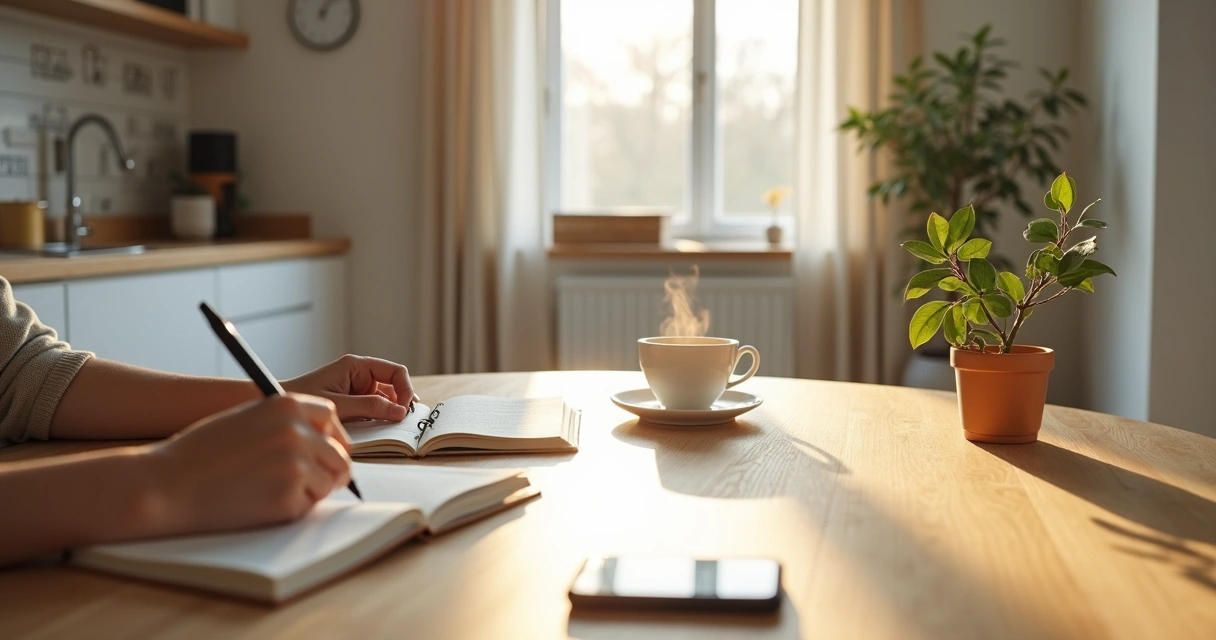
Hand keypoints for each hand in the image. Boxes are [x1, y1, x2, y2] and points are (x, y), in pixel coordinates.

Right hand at [146, 394, 352, 534]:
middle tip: (310, 482)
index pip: (330, 418)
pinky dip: (292, 509)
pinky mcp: (289, 497)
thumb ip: (284, 424)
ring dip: (311, 490)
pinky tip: (260, 504)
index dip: (331, 437)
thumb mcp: (246, 419)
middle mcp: (297, 431)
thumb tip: (322, 441)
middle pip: (340, 453)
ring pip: (329, 482)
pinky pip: (308, 506)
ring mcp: (296, 465)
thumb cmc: (199, 454)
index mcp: (286, 405)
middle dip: (329, 470)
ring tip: (272, 491)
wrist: (167, 484)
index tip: (326, 450)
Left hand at [283, 355, 416, 422]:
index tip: (406, 409)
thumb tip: (400, 411)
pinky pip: (375, 406)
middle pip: (394, 385)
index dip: (405, 389)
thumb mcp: (339, 405)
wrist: (277, 402)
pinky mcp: (354, 401)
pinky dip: (382, 416)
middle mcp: (360, 374)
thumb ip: (370, 407)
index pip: (395, 372)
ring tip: (396, 426)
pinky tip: (383, 427)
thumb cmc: (303, 400)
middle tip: (405, 421)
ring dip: (392, 410)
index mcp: (356, 366)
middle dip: (402, 401)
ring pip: (387, 397)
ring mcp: (358, 388)